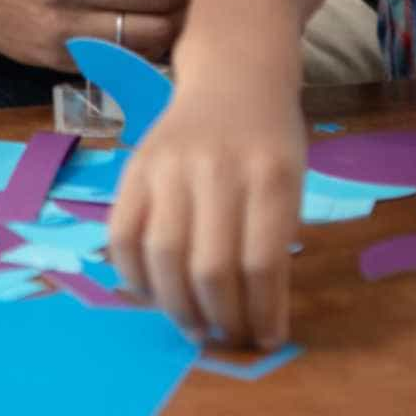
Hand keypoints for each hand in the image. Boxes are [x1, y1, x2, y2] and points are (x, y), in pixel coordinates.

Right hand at [109, 60, 306, 348]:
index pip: (262, 262)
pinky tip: (152, 292)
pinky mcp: (135, 166)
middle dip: (219, 318)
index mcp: (271, 174)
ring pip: (163, 256)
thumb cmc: (270, 139)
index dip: (261, 313)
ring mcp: (170, 165)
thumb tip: (257, 319)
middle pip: (209, 267)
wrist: (232, 76)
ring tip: (192, 325)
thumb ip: (275, 241)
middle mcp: (218, 167)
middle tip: (225, 337)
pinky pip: (122, 234)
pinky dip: (133, 275)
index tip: (264, 339)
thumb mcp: (293, 181)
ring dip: (176, 307)